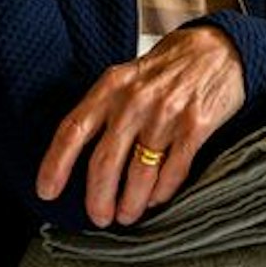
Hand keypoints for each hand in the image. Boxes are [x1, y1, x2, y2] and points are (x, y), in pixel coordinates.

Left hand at [35, 26, 245, 227]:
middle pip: (104, 161)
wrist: (219, 49)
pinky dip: (162, 191)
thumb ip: (104, 106)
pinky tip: (155, 199)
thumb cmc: (167, 68)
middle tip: (98, 217)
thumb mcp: (127, 75)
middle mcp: (135, 101)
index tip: (46, 191)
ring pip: (139, 173)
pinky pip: (173, 170)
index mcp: (111, 87)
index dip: (55, 164)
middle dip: (98, 197)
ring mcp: (166, 114)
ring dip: (130, 202)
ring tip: (126, 216)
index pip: (72, 129)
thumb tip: (80, 153)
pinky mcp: (195, 126)